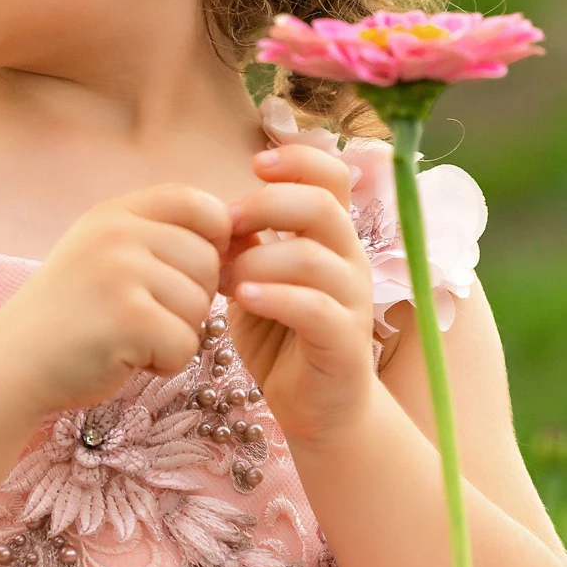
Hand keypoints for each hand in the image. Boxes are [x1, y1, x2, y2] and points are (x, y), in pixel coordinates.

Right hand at [0, 184, 231, 414]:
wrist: (11, 365)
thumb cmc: (70, 318)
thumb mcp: (107, 257)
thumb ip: (163, 239)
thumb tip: (247, 234)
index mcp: (115, 212)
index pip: (198, 203)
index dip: (213, 239)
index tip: (187, 274)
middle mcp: (117, 232)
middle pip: (209, 260)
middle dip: (192, 299)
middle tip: (143, 318)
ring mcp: (120, 272)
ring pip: (202, 305)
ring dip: (177, 334)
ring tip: (129, 339)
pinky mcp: (127, 318)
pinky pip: (186, 342)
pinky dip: (164, 362)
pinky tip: (125, 359)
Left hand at [223, 143, 377, 447]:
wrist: (315, 405)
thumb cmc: (282, 335)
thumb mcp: (254, 280)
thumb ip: (243, 246)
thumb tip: (215, 215)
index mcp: (329, 238)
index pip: (333, 177)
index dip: (299, 161)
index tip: (256, 165)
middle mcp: (349, 261)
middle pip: (323, 207)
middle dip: (268, 206)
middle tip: (228, 224)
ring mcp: (352, 302)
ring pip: (316, 257)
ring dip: (261, 259)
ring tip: (225, 277)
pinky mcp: (344, 343)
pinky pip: (317, 309)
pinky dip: (277, 298)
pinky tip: (243, 298)